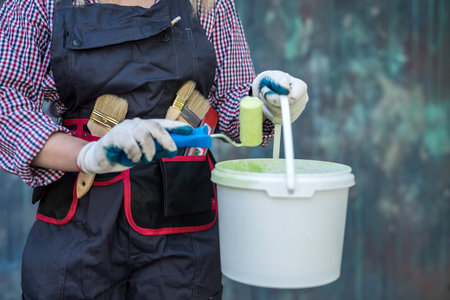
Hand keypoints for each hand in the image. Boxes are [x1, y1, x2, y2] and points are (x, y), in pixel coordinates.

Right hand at [77, 118, 191, 173]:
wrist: (100, 159)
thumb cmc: (124, 154)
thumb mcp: (144, 152)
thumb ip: (157, 150)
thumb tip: (172, 150)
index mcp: (144, 126)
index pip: (163, 123)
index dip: (176, 126)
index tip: (189, 130)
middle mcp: (136, 124)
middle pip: (156, 127)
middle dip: (167, 140)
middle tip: (172, 151)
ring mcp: (125, 129)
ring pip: (144, 136)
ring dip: (149, 151)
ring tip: (145, 159)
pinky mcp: (114, 137)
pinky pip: (131, 145)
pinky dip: (135, 155)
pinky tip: (132, 159)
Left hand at [252, 70, 308, 123]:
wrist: (267, 87)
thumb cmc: (270, 79)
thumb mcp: (272, 76)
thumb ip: (279, 81)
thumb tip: (286, 89)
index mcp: (301, 87)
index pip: (293, 99)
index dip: (277, 99)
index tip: (265, 92)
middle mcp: (302, 100)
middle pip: (285, 108)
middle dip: (270, 102)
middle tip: (262, 92)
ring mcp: (297, 110)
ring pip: (280, 115)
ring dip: (267, 106)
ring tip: (264, 97)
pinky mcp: (289, 118)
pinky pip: (277, 120)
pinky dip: (268, 113)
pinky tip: (266, 105)